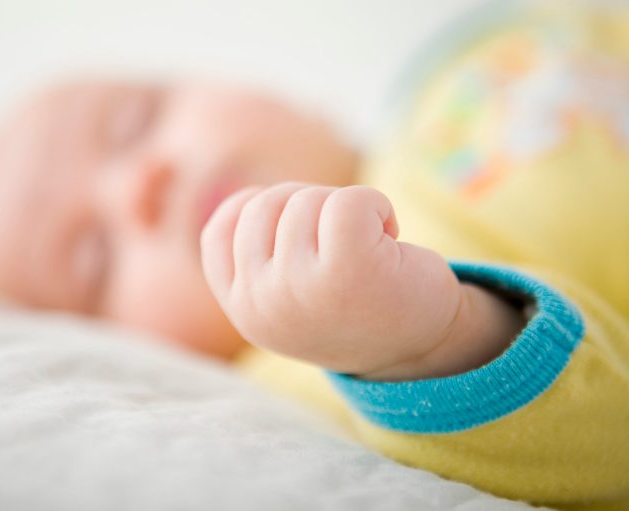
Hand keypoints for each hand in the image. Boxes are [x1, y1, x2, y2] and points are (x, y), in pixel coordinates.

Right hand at [200, 183, 466, 378]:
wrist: (423, 345)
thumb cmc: (353, 306)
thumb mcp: (289, 294)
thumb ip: (259, 260)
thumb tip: (252, 201)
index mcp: (244, 310)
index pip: (218, 233)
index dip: (254, 210)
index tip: (298, 224)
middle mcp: (263, 303)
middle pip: (264, 206)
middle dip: (308, 204)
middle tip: (342, 235)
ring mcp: (300, 287)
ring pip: (305, 200)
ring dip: (346, 207)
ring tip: (367, 243)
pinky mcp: (347, 269)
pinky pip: (349, 201)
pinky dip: (377, 204)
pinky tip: (390, 232)